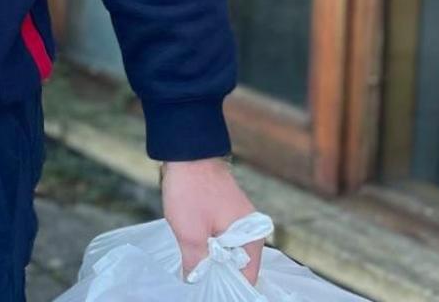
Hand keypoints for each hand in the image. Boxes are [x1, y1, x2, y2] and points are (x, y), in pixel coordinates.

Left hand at [162, 157, 261, 284]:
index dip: (230, 289)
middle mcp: (251, 232)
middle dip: (220, 277)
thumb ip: (196, 263)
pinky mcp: (228, 214)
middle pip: (239, 267)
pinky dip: (211, 247)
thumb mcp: (190, 234)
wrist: (187, 152)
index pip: (247, 278)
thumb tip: (195, 282)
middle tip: (200, 285)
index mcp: (251, 239)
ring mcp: (240, 222)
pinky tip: (195, 252)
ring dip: (213, 261)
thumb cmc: (192, 190)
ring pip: (229, 253)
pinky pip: (223, 239)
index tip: (212, 293)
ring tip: (195, 272)